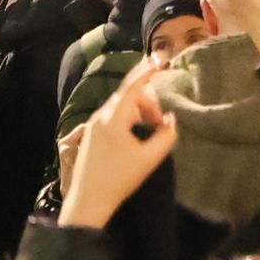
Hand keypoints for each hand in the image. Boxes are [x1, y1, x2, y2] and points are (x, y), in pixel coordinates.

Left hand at [61, 57, 177, 230]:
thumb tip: (171, 121)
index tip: (161, 58)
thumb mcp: (149, 159)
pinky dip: (129, 120)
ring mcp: (93, 126)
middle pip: (128, 97)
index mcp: (113, 118)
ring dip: (139, 113)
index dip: (148, 70)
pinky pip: (113, 118)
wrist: (88, 201)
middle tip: (162, 122)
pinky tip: (136, 136)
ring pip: (120, 108)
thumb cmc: (119, 180)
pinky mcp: (91, 136)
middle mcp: (100, 117)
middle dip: (148, 102)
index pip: (133, 86)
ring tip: (151, 130)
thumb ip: (165, 137)